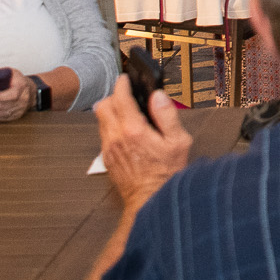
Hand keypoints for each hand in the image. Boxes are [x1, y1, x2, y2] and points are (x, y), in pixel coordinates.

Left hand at [0, 69, 36, 122]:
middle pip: (3, 106)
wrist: (31, 92)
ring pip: (0, 113)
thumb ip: (0, 75)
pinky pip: (0, 118)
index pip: (12, 95)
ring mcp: (18, 110)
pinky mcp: (14, 117)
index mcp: (22, 88)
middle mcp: (22, 101)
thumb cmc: (18, 82)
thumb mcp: (12, 74)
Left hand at [92, 75, 192, 207]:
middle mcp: (116, 137)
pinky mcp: (106, 158)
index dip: (122, 84)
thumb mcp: (178, 141)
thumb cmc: (166, 173)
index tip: (127, 80)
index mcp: (134, 130)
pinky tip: (126, 132)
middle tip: (127, 96)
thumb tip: (158, 95)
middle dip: (114, 97)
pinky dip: (111, 127)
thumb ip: (167, 115)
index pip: (119, 97)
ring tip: (128, 114)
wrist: (150, 199)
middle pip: (103, 105)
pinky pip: (103, 134)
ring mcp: (109, 148)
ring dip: (111, 112)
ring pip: (101, 120)